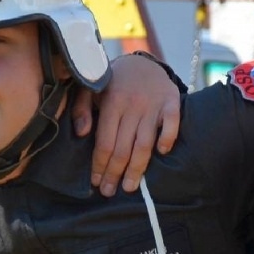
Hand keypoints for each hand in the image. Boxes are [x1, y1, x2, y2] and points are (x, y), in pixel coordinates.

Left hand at [73, 52, 180, 195]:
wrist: (141, 61)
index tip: (95, 182)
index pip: (105, 142)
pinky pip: (172, 124)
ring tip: (130, 187)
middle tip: (109, 192)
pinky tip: (162, 154)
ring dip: (137, 168)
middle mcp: (133, 105)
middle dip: (115, 173)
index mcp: (111, 102)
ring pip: (145, 143)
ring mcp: (153, 104)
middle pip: (123, 148)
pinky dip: (168, 138)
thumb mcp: (90, 89)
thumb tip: (82, 133)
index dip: (100, 165)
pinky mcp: (172, 101)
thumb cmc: (112, 82)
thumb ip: (81, 109)